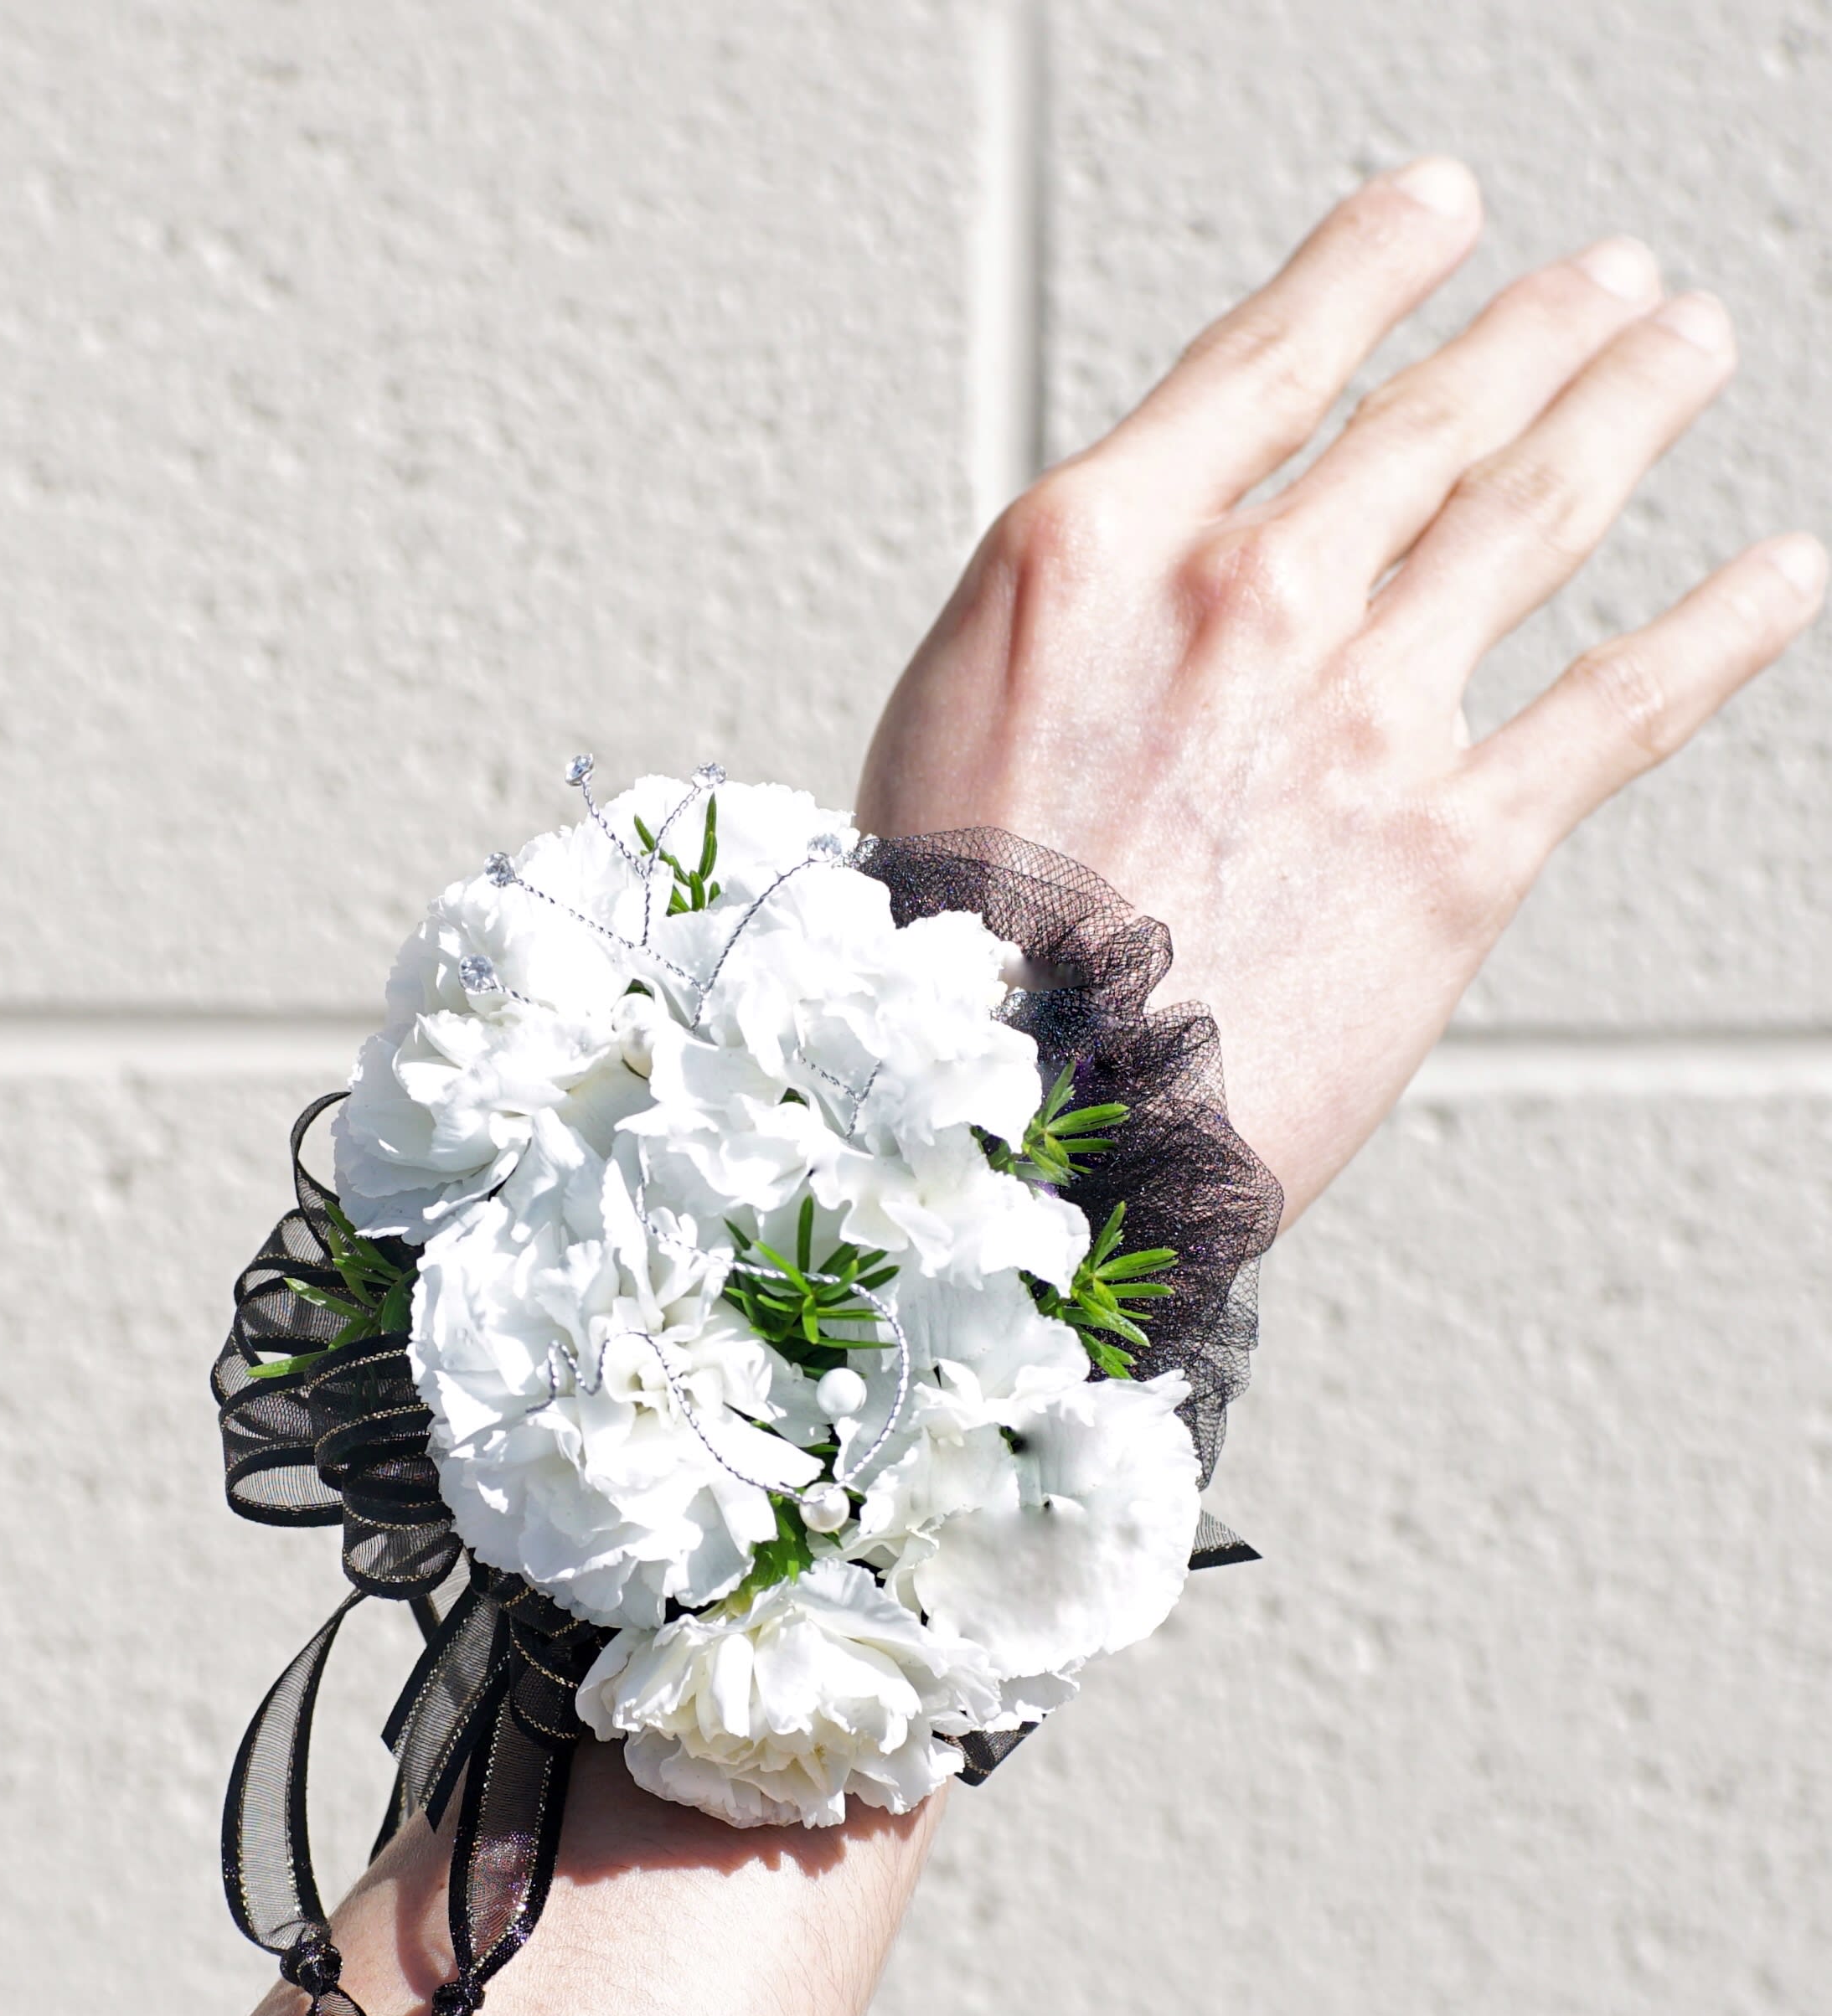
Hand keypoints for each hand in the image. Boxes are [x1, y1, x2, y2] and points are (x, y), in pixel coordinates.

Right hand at [859, 158, 1824, 1223]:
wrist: (1007, 1120)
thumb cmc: (951, 954)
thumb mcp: (947, 723)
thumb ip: (1078, 629)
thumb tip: (1154, 597)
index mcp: (1096, 552)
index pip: (1270, 359)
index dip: (1373, 267)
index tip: (1440, 214)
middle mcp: (1244, 600)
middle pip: (1429, 419)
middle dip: (1537, 331)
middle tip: (1606, 288)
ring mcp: (1361, 714)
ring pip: (1536, 512)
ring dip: (1629, 408)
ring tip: (1682, 351)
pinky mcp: (1456, 844)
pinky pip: (1623, 704)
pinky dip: (1722, 628)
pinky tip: (1777, 577)